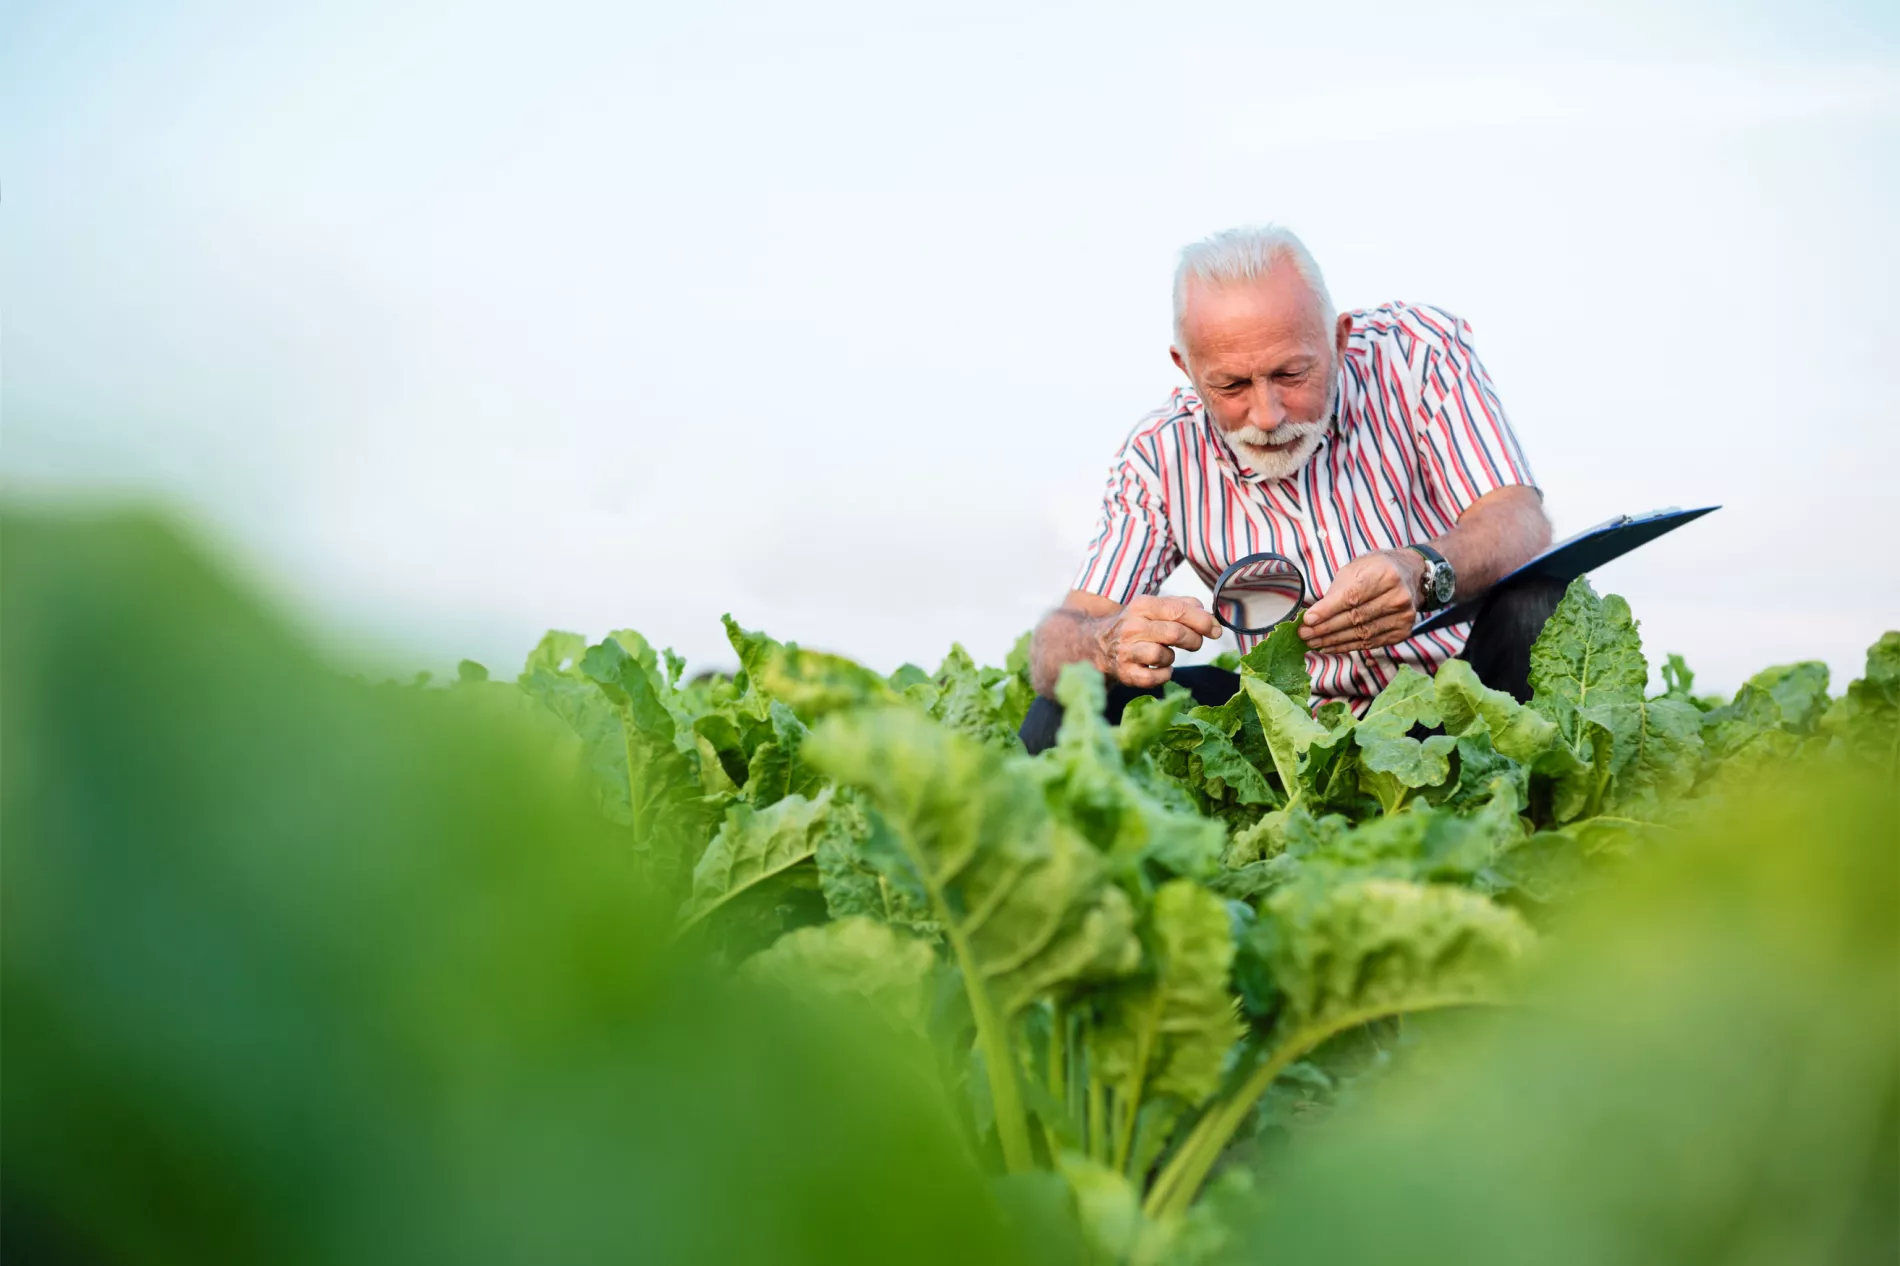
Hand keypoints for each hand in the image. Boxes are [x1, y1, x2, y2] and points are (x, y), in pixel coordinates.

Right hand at [1093, 595, 1218, 687]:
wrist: (1099, 646)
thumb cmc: (1136, 626)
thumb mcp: (1153, 608)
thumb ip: (1181, 605)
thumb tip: (1208, 614)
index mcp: (1142, 606)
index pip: (1179, 610)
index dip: (1203, 621)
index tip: (1215, 629)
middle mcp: (1132, 627)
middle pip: (1176, 633)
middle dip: (1193, 640)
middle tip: (1195, 643)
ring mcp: (1127, 651)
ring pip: (1164, 655)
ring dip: (1173, 657)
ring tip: (1167, 654)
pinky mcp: (1126, 673)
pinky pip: (1155, 677)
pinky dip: (1165, 674)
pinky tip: (1161, 668)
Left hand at [1300, 550, 1424, 653]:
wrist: (1410, 576)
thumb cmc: (1376, 571)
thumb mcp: (1355, 569)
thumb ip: (1336, 592)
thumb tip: (1312, 617)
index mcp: (1386, 574)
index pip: (1352, 596)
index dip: (1328, 610)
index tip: (1307, 619)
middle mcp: (1399, 597)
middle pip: (1355, 618)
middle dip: (1325, 629)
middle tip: (1304, 634)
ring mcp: (1404, 616)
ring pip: (1361, 634)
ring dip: (1333, 641)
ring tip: (1312, 643)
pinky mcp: (1402, 632)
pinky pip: (1370, 643)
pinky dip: (1347, 646)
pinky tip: (1330, 647)